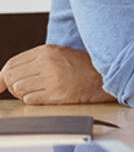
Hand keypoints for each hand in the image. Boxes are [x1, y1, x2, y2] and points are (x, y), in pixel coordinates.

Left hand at [0, 44, 115, 104]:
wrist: (105, 77)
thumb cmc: (82, 67)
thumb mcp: (58, 55)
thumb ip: (34, 61)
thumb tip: (4, 77)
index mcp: (47, 51)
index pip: (12, 64)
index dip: (1, 77)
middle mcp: (48, 63)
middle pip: (11, 77)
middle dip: (13, 86)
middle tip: (24, 88)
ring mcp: (52, 79)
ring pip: (19, 89)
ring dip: (24, 93)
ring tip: (38, 91)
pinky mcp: (57, 94)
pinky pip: (30, 100)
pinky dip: (33, 100)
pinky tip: (45, 96)